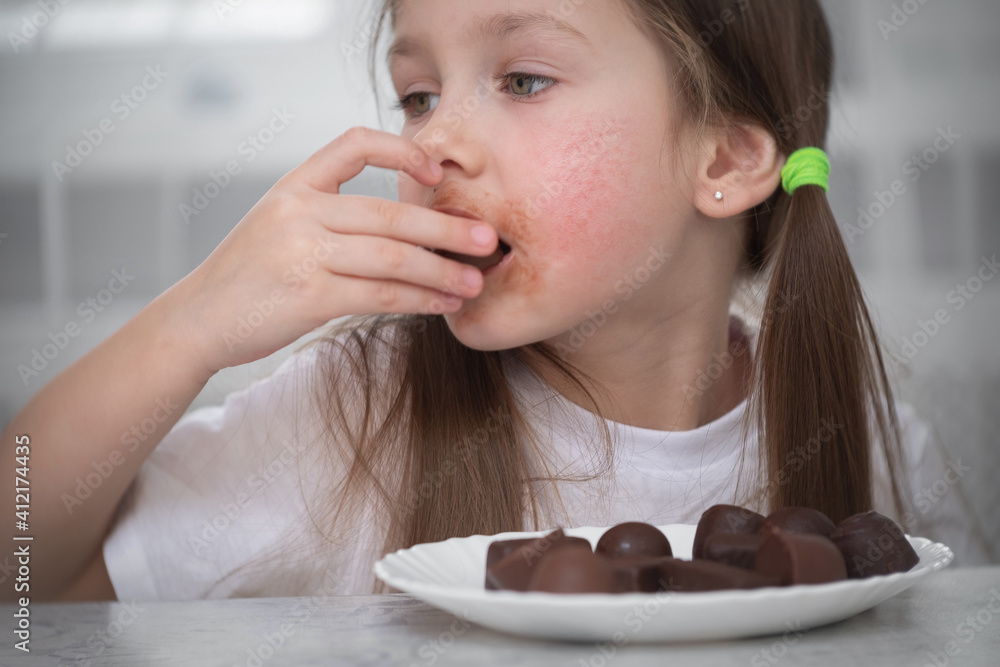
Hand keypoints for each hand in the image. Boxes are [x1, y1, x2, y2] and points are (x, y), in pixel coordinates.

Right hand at [171, 127, 497, 372]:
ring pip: (392, 257)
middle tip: (487, 238)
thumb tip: (405, 227)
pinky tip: (442, 304)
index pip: (354, 145)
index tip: (437, 169)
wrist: (197, 319)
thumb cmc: (248, 276)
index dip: (401, 150)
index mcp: (294, 186)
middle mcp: (299, 211)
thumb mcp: (277, 224)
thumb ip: (329, 215)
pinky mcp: (310, 295)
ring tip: (474, 281)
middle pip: (390, 213)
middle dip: (446, 227)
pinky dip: (418, 300)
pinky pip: (380, 294)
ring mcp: (303, 252)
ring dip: (441, 271)